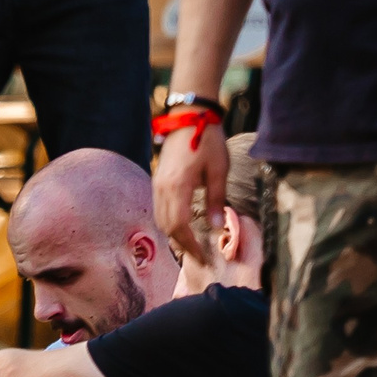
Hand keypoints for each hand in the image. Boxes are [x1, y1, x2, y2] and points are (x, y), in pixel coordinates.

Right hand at [152, 120, 229, 255]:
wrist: (190, 118)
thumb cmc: (208, 141)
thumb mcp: (219, 170)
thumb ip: (217, 199)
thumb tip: (216, 227)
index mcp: (177, 186)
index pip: (180, 225)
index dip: (191, 244)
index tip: (204, 257)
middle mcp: (162, 188)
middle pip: (167, 226)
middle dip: (183, 245)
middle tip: (200, 258)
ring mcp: (157, 184)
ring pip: (161, 219)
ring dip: (175, 235)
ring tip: (193, 247)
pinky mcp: (158, 181)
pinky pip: (160, 209)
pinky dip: (170, 222)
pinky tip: (183, 228)